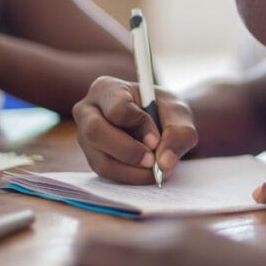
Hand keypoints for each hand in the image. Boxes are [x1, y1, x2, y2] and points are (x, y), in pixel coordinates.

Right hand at [72, 76, 196, 183]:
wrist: (162, 122)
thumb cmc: (165, 111)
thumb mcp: (179, 115)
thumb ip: (178, 134)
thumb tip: (164, 162)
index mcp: (106, 88)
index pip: (117, 109)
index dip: (140, 126)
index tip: (157, 138)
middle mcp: (88, 111)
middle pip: (95, 133)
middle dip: (129, 152)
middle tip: (154, 162)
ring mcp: (86, 137)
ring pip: (102, 160)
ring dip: (134, 171)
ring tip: (157, 169)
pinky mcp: (92, 157)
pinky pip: (107, 173)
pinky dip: (131, 177)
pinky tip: (148, 172)